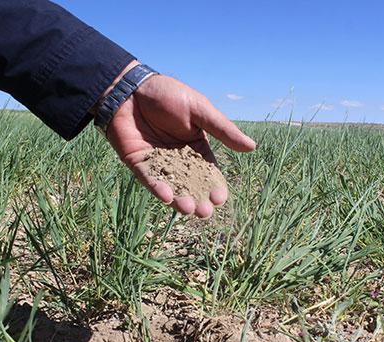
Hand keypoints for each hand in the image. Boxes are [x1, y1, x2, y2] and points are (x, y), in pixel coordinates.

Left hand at [103, 61, 255, 217]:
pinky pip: (149, 178)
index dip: (214, 186)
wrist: (131, 87)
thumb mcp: (200, 111)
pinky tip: (167, 197)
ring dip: (179, 199)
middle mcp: (177, 157)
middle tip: (204, 212)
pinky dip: (158, 188)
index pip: (208, 171)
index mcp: (195, 145)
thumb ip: (223, 131)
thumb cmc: (167, 94)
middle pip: (190, 183)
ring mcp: (157, 162)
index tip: (219, 198)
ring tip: (188, 210)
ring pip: (171, 185)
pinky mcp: (138, 163)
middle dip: (198, 198)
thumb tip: (251, 147)